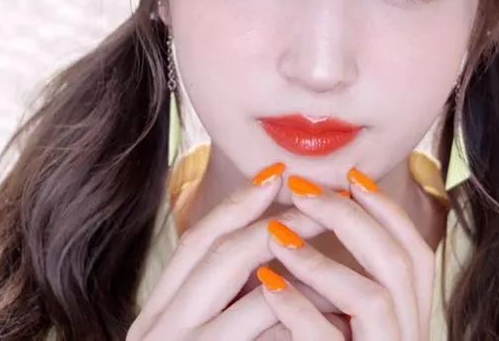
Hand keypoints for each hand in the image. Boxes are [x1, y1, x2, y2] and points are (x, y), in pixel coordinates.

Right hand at [128, 162, 333, 340]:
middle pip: (218, 254)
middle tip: (320, 199)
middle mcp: (157, 332)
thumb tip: (277, 254)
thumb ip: (228, 307)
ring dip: (304, 273)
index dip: (237, 204)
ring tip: (343, 259)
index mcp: (155, 318)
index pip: (195, 243)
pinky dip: (306, 316)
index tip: (277, 174)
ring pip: (255, 295)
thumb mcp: (208, 339)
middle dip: (276, 221)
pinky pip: (270, 332)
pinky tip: (339, 312)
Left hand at [256, 168, 435, 340]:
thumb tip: (319, 216)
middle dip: (350, 218)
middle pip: (401, 264)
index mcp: (410, 319)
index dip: (388, 210)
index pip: (416, 254)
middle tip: (300, 190)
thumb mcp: (342, 319)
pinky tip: (268, 284)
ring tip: (275, 235)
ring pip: (373, 297)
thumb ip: (342, 284)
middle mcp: (409, 337)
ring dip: (321, 261)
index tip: (351, 176)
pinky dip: (298, 307)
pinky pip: (330, 337)